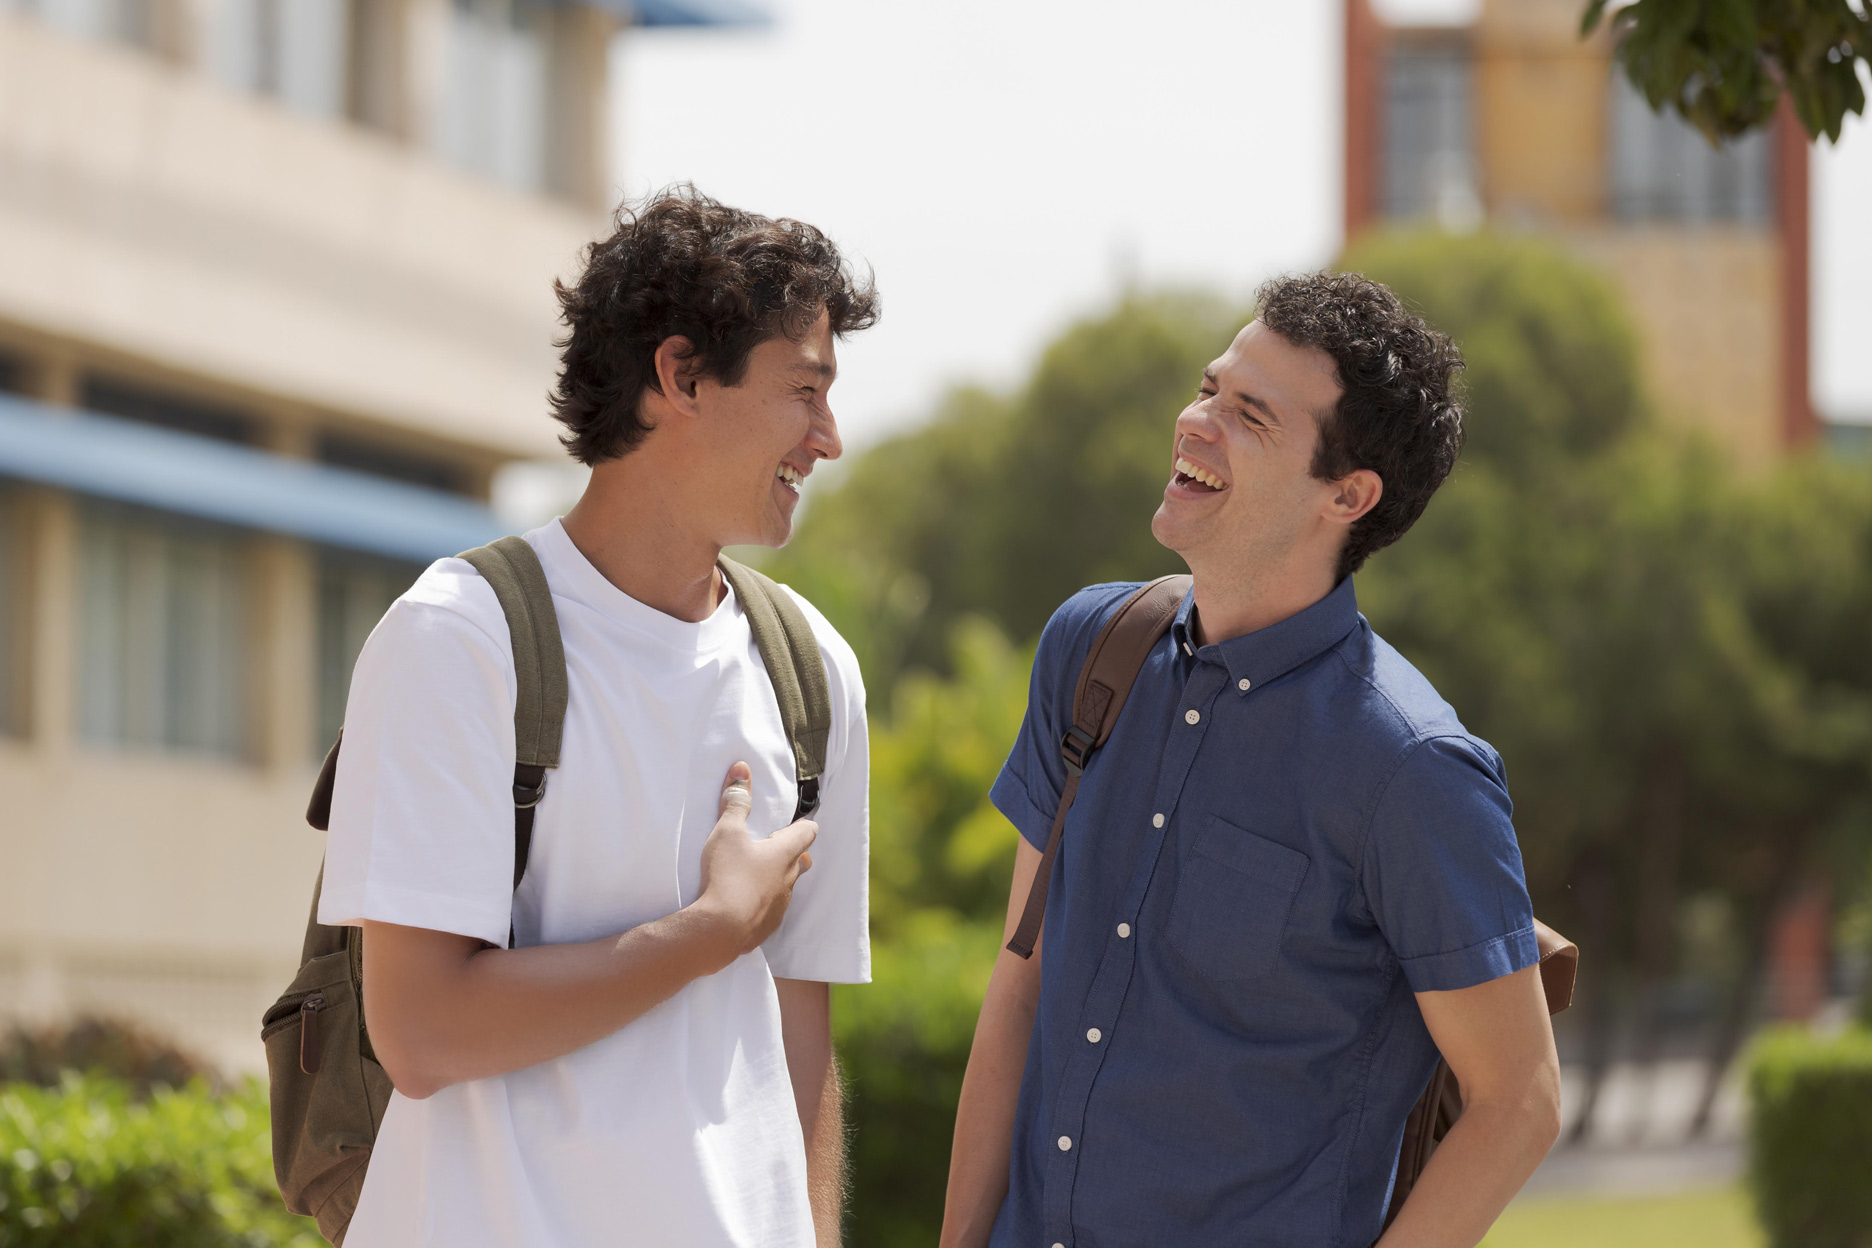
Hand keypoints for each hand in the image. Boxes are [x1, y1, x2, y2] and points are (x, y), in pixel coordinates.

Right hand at [693, 762, 816, 960]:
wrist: (719, 931)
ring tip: (752, 876)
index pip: (808, 833)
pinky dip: (762, 904)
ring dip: (775, 880)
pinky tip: (743, 904)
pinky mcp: (767, 928)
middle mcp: (789, 880)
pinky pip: (771, 911)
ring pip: (787, 888)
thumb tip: (742, 769)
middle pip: (801, 862)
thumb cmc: (727, 876)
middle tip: (772, 848)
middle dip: (792, 853)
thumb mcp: (726, 832)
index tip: (795, 822)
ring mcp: (780, 906)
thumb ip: (736, 802)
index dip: (804, 825)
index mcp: (785, 854)